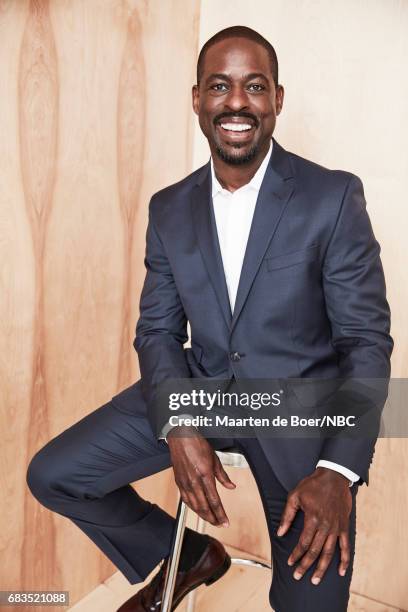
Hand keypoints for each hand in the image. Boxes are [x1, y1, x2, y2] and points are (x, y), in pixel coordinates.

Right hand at [167, 425, 235, 526]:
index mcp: (205, 475)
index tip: (225, 521)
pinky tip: (197, 509)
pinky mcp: (178, 482)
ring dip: (202, 515)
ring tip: (210, 520)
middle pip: (204, 507)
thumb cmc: (197, 444)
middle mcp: (194, 481)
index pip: (214, 501)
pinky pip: (185, 500)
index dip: (220, 514)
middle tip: (219, 524)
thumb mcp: (215, 458)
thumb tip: (231, 486)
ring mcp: (185, 483)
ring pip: (194, 505)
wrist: (181, 438)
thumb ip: (223, 476)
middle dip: (212, 518)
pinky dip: (192, 507)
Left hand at [277, 467, 351, 584]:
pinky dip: (344, 559)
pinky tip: (341, 571)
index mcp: (312, 519)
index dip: (296, 555)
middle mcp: (325, 526)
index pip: (303, 543)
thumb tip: (280, 533)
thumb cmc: (312, 485)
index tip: (290, 563)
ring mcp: (336, 527)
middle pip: (315, 551)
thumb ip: (287, 515)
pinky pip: (345, 546)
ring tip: (316, 580)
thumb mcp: (295, 496)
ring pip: (329, 552)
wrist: (334, 476)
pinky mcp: (344, 526)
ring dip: (322, 568)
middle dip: (306, 566)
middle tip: (299, 576)